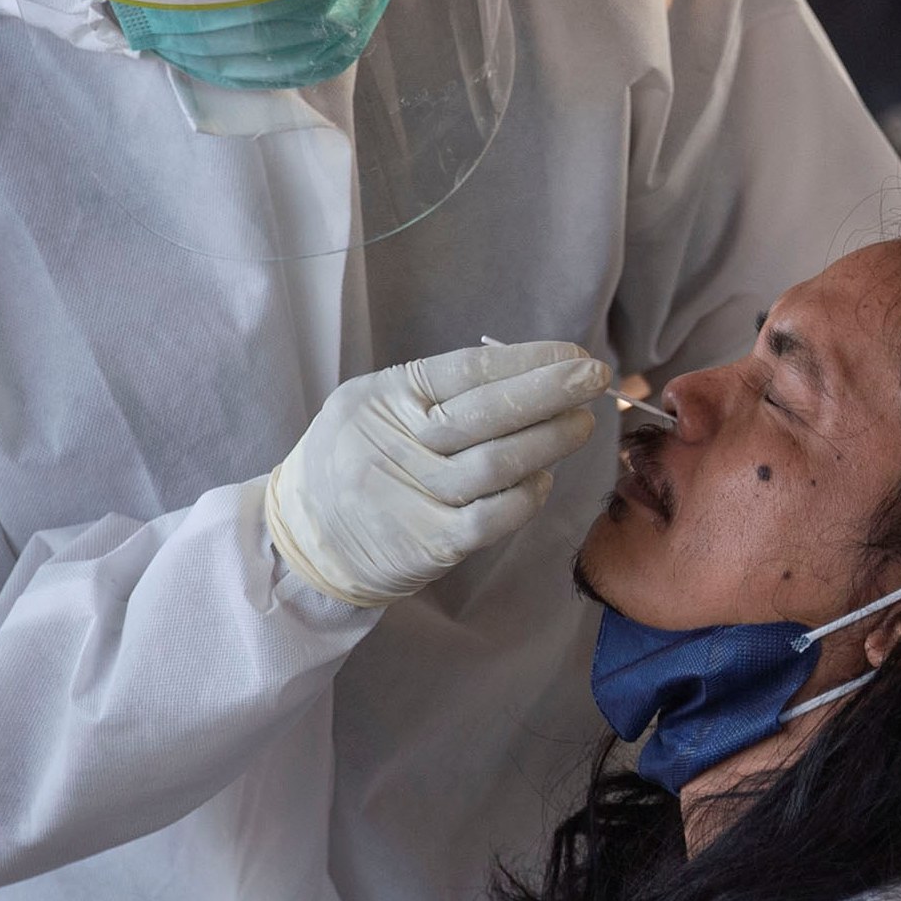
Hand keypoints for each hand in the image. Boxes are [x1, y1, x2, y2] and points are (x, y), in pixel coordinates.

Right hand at [267, 343, 607, 609]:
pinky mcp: (427, 544)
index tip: (573, 356)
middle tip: (596, 378)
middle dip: (550, 392)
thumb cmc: (357, 462)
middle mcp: (392, 445)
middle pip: (487, 414)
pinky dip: (527, 495)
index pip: (467, 370)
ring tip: (582, 423)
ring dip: (550, 441)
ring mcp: (409, 497)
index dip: (527, 360)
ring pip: (497, 465)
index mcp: (381, 399)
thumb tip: (530, 371)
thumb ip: (439, 391)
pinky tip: (543, 479)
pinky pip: (494, 516)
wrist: (304, 541)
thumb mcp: (376, 408)